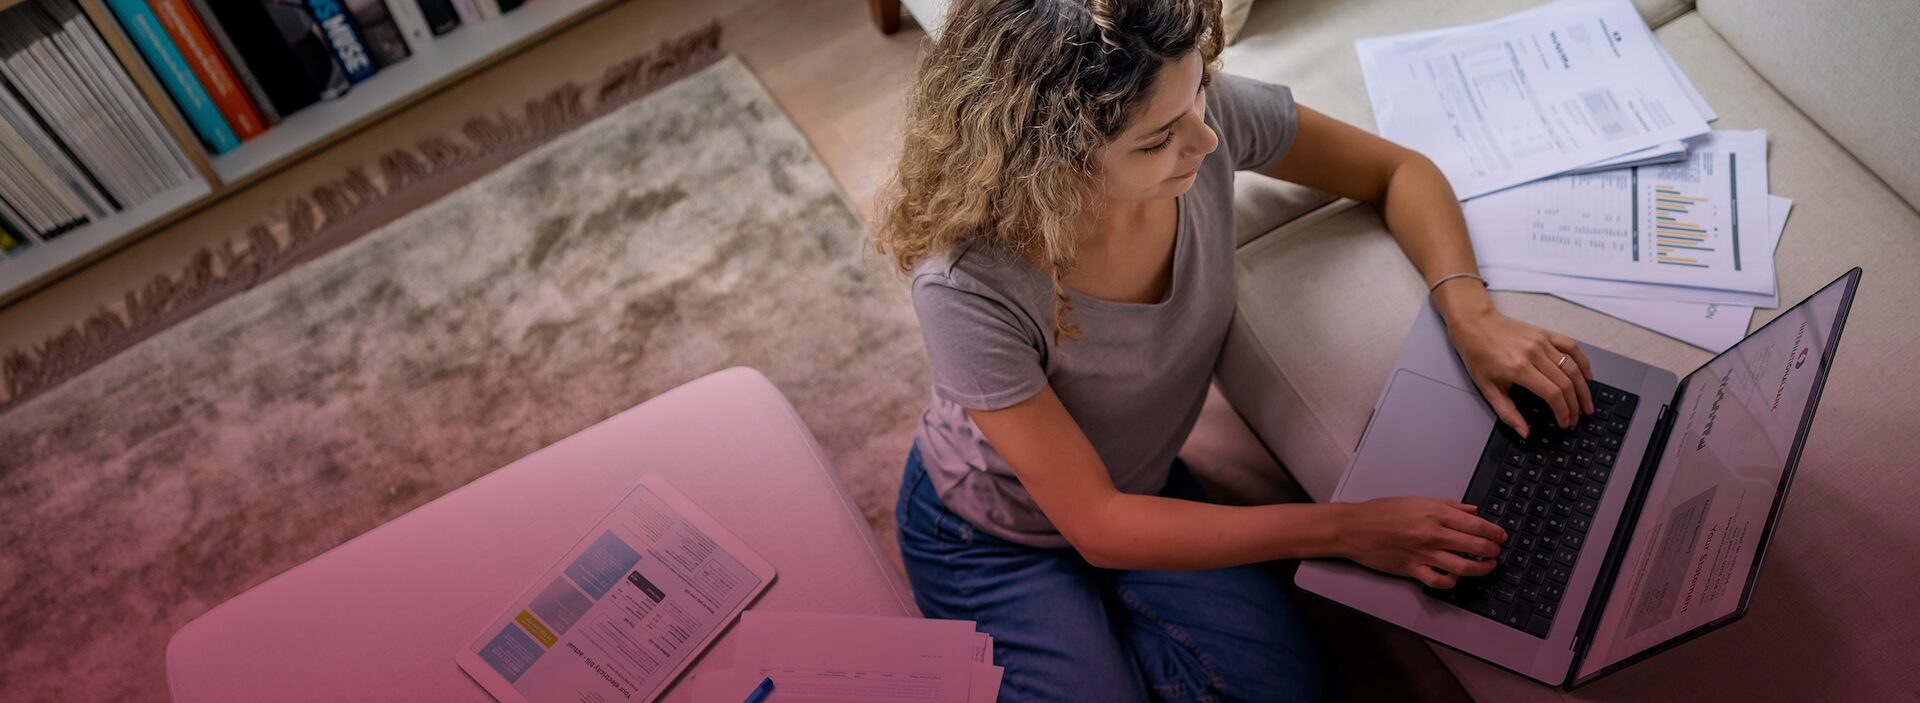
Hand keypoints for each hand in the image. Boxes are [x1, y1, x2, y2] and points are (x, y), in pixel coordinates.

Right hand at [1334, 497, 1507, 588]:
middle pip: (1475, 545)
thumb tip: (1471, 510)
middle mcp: (1432, 533)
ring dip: (1481, 568)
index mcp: (1434, 512)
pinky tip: (1456, 577)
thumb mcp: (1416, 500)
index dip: (1494, 532)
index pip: (1476, 524)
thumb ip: (1447, 505)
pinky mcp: (1412, 569)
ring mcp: (1423, 553)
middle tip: (1496, 551)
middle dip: (1492, 550)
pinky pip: (1439, 580)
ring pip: (1463, 566)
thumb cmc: (1381, 512)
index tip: (1501, 536)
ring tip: (1486, 566)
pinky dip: (1452, 581)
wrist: (1353, 528)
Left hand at [1446, 309, 1594, 436]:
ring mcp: (1542, 342)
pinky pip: (1572, 347)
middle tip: (1576, 418)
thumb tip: (1523, 431)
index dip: (1563, 412)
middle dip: (1574, 405)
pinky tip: (1588, 376)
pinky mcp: (1546, 334)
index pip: (1552, 394)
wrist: (1475, 324)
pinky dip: (1583, 362)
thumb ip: (1506, 412)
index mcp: (1519, 369)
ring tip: (1586, 404)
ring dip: (1583, 389)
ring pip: (1572, 368)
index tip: (1564, 422)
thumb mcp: (1486, 388)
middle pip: (1566, 383)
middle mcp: (1534, 354)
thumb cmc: (1478, 354)